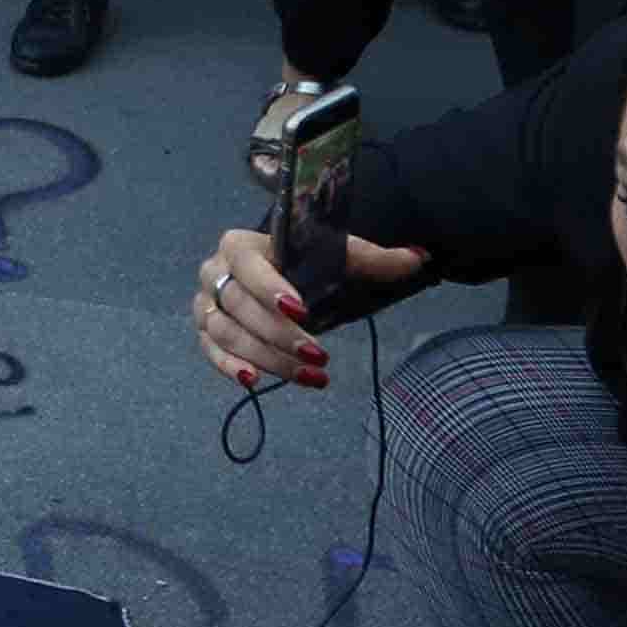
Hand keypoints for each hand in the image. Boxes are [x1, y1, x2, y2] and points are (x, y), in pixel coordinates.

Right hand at [192, 223, 418, 389]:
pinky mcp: (206, 333)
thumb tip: (420, 258)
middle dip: (281, 335)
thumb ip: (375, 259)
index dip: (272, 289)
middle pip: (240, 307)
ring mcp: (206, 304)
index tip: (303, 312)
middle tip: (320, 357)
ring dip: (268, 358)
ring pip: (227, 334)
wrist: (277, 273)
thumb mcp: (338, 258)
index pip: (250, 265)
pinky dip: (229, 368)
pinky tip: (255, 382)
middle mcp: (214, 272)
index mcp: (240, 244)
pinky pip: (210, 353)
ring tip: (310, 377)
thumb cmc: (306, 262)